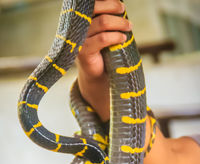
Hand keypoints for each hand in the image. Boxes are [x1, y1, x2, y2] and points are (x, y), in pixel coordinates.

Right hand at [76, 0, 131, 120]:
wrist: (97, 75)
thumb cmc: (103, 51)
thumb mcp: (103, 32)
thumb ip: (106, 19)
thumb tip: (120, 5)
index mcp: (80, 20)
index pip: (91, 4)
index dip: (106, 2)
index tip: (120, 6)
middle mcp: (77, 27)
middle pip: (95, 8)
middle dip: (113, 7)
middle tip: (124, 12)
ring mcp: (78, 40)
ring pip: (102, 23)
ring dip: (119, 23)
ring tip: (128, 27)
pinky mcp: (83, 52)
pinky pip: (102, 39)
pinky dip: (115, 37)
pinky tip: (123, 39)